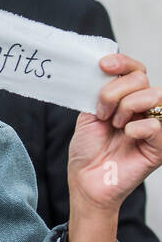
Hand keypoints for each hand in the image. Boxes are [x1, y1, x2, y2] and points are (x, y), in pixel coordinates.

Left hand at [67, 53, 161, 214]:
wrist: (86, 179)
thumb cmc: (88, 149)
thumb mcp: (88, 112)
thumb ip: (99, 91)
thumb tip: (102, 66)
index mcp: (127, 99)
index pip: (135, 70)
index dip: (122, 62)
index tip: (102, 65)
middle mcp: (144, 110)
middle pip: (141, 79)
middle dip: (114, 91)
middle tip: (101, 112)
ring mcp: (154, 126)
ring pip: (154, 95)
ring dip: (125, 106)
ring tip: (113, 124)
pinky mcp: (160, 147)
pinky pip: (157, 125)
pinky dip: (136, 126)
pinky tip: (126, 135)